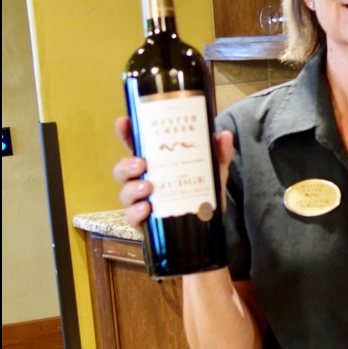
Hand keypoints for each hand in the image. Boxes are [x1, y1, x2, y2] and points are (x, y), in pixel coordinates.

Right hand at [112, 117, 234, 230]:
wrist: (207, 226)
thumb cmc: (202, 192)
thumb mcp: (214, 170)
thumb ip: (219, 153)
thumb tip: (224, 136)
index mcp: (156, 163)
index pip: (136, 145)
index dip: (126, 133)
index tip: (124, 122)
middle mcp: (143, 180)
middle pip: (122, 168)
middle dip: (127, 164)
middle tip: (141, 163)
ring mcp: (141, 201)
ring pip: (124, 192)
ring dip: (132, 188)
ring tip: (149, 187)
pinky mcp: (143, 222)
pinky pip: (131, 217)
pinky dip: (135, 212)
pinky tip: (146, 208)